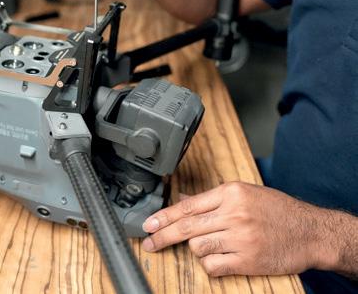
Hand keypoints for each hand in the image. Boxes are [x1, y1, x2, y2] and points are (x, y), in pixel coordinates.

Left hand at [141, 182, 330, 276]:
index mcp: (231, 193)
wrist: (310, 231)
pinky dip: (210, 264)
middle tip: (148, 242)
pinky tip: (217, 258)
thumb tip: (183, 202)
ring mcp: (241, 238)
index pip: (188, 206)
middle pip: (187, 227)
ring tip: (209, 244)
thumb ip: (214, 198)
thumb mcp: (246, 193)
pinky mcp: (247, 260)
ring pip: (198, 246)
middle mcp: (234, 214)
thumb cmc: (278, 210)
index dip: (164, 217)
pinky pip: (213, 265)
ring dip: (196, 248)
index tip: (149, 224)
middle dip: (163, 236)